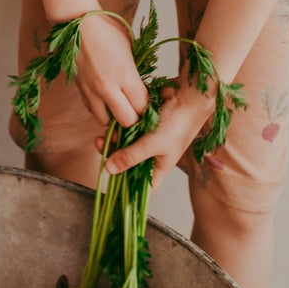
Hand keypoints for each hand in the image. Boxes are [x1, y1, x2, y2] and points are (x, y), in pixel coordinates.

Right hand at [73, 13, 148, 129]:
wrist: (77, 23)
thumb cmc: (106, 30)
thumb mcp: (129, 48)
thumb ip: (135, 71)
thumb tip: (141, 86)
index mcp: (125, 74)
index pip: (142, 106)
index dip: (147, 106)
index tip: (146, 100)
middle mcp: (108, 87)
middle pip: (127, 121)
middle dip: (133, 116)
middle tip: (134, 107)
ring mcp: (92, 91)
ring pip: (106, 122)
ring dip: (114, 116)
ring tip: (118, 104)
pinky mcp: (80, 90)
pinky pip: (92, 110)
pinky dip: (100, 108)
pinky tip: (104, 97)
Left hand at [100, 79, 216, 191]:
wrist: (188, 96)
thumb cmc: (178, 124)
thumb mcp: (153, 144)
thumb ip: (130, 156)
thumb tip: (108, 169)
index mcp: (158, 167)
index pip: (141, 188)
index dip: (126, 191)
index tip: (108, 186)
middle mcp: (152, 155)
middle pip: (127, 163)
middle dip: (113, 156)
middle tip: (100, 145)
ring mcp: (147, 138)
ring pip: (125, 144)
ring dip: (114, 139)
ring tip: (103, 133)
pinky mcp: (144, 122)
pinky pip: (128, 128)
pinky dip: (120, 125)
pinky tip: (111, 122)